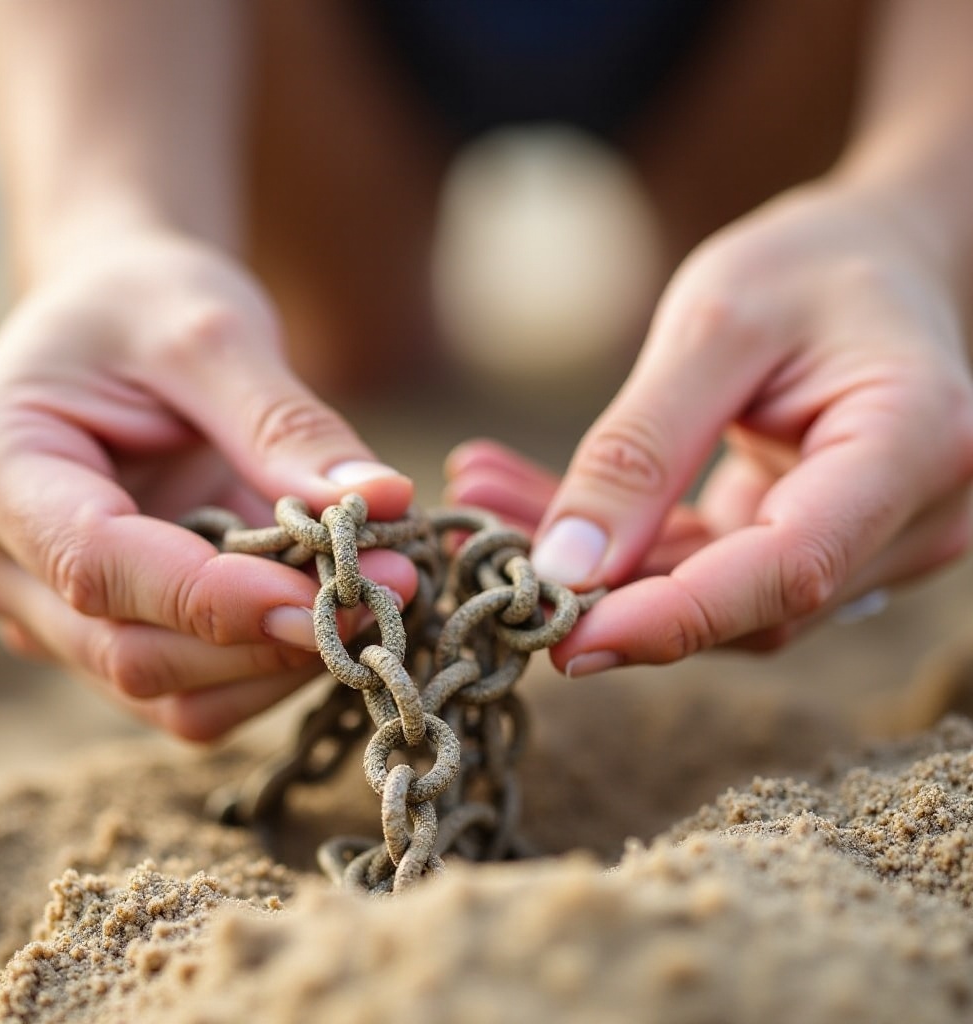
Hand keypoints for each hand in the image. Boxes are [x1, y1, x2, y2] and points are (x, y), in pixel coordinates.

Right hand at [0, 231, 415, 737]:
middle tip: (390, 593)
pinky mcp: (116, 630)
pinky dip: (273, 664)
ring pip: (172, 694)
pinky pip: (197, 688)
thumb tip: (383, 503)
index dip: (218, 597)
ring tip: (378, 599)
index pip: (99, 565)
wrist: (120, 320)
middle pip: (134, 654)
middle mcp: (3, 561)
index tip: (329, 592)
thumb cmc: (146, 305)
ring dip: (282, 665)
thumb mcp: (213, 335)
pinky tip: (336, 609)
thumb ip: (285, 426)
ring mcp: (55, 611)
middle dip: (270, 640)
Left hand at [446, 185, 972, 675]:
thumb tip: (565, 567)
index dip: (676, 616)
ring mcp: (870, 543)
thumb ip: (642, 448)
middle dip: (607, 592)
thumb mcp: (715, 325)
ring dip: (597, 571)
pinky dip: (621, 549)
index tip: (566, 636)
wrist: (876, 260)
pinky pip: (708, 568)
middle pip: (746, 600)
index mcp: (914, 442)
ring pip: (714, 598)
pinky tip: (532, 508)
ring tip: (483, 513)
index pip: (791, 568)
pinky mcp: (813, 545)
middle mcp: (913, 517)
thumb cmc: (810, 267)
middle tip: (479, 551)